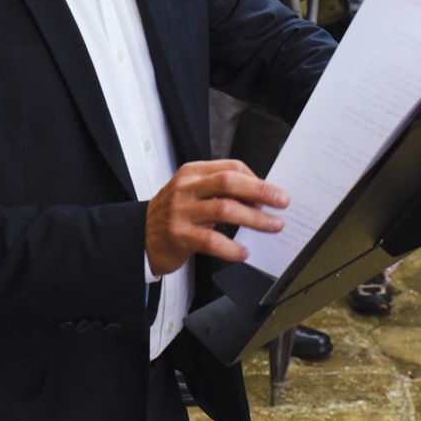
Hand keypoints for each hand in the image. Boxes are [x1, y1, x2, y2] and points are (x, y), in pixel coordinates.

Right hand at [145, 160, 289, 275]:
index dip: (256, 179)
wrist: (138, 238)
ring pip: (225, 209)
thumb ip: (220, 193)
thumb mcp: (192, 195)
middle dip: (261, 191)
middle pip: (229, 182)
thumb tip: (260, 199)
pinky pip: (212, 241)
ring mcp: (181, 212)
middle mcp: (186, 188)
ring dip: (254, 218)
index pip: (230, 168)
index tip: (273, 192)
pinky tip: (243, 252)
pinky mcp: (179, 236)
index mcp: (192, 173)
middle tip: (282, 202)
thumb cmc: (173, 216)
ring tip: (272, 226)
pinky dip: (232, 247)